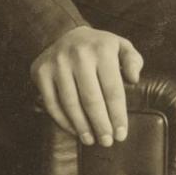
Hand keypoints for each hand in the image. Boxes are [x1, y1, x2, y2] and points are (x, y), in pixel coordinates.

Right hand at [30, 25, 143, 146]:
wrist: (64, 32)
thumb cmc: (98, 47)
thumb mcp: (120, 46)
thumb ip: (133, 60)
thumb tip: (134, 79)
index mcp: (102, 49)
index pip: (112, 88)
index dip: (118, 115)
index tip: (121, 134)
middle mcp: (78, 54)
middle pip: (91, 99)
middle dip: (101, 124)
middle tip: (107, 142)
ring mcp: (57, 63)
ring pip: (71, 103)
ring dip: (82, 126)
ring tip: (91, 140)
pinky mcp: (41, 72)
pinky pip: (52, 103)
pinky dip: (63, 121)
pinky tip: (75, 130)